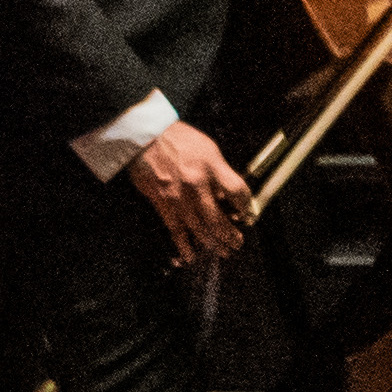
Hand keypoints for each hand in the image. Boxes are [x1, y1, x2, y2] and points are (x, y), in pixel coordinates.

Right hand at [131, 120, 249, 268]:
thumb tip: (228, 196)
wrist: (144, 135)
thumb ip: (220, 172)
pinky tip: (191, 256)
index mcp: (211, 166)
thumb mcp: (208, 149)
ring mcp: (178, 195)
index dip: (246, 207)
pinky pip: (175, 229)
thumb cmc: (178, 140)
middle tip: (237, 242)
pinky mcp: (161, 202)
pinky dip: (183, 245)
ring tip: (223, 251)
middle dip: (230, 234)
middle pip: (218, 218)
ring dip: (213, 243)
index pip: (237, 192)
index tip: (247, 215)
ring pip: (199, 228)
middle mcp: (196, 183)